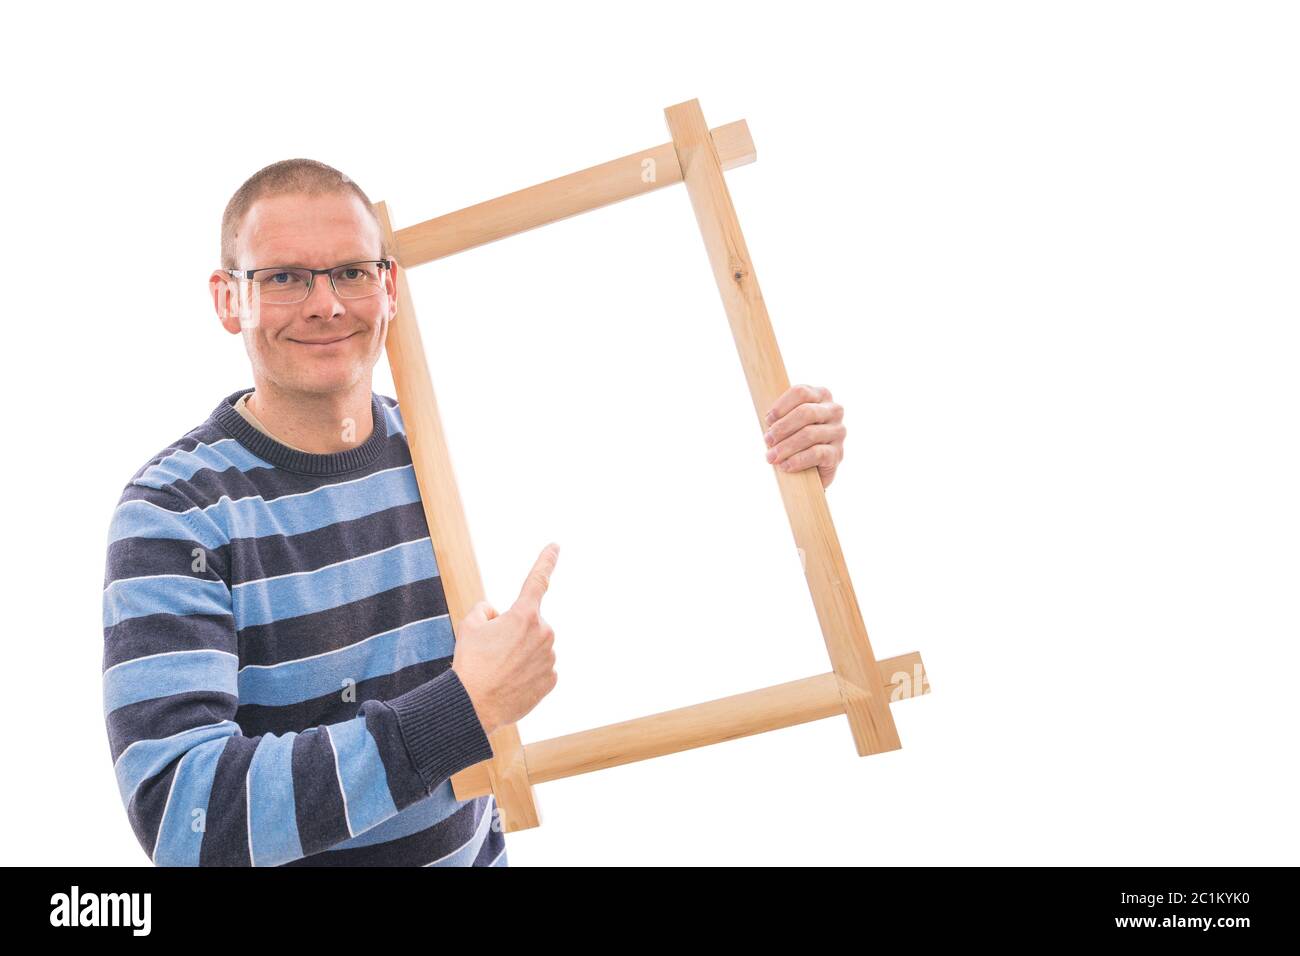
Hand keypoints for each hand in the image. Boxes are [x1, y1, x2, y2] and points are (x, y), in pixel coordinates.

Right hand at [451, 543, 559, 736]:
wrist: (474, 705)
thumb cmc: (471, 662)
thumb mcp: (469, 625)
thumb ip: (485, 609)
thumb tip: (498, 614)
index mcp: (524, 615)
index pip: (537, 580)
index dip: (546, 561)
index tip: (556, 546)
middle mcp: (544, 633)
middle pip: (529, 624)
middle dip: (514, 632)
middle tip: (493, 651)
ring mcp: (550, 657)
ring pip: (535, 647)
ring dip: (520, 653)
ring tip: (499, 669)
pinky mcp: (551, 679)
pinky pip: (539, 668)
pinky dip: (526, 673)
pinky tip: (510, 682)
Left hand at [762, 384, 845, 488]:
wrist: (809, 469)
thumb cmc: (793, 438)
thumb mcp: (786, 421)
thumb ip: (779, 415)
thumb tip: (768, 420)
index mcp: (821, 395)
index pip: (800, 392)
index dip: (781, 406)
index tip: (768, 420)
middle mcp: (834, 410)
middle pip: (806, 412)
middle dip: (782, 427)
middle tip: (767, 440)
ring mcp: (838, 432)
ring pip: (809, 434)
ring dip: (786, 446)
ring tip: (771, 456)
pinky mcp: (837, 453)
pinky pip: (817, 454)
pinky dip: (797, 460)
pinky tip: (785, 466)